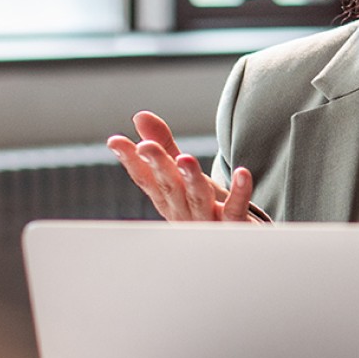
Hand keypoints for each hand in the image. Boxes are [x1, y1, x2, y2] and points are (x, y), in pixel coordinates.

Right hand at [107, 111, 257, 221]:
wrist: (236, 241)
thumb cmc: (204, 205)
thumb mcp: (181, 174)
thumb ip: (164, 145)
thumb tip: (140, 116)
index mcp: (167, 198)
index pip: (145, 177)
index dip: (130, 160)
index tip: (115, 141)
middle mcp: (183, 210)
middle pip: (169, 187)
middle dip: (157, 166)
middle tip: (146, 147)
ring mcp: (207, 219)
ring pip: (197, 198)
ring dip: (190, 178)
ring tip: (186, 159)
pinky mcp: (234, 224)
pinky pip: (235, 209)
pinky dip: (239, 192)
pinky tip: (242, 174)